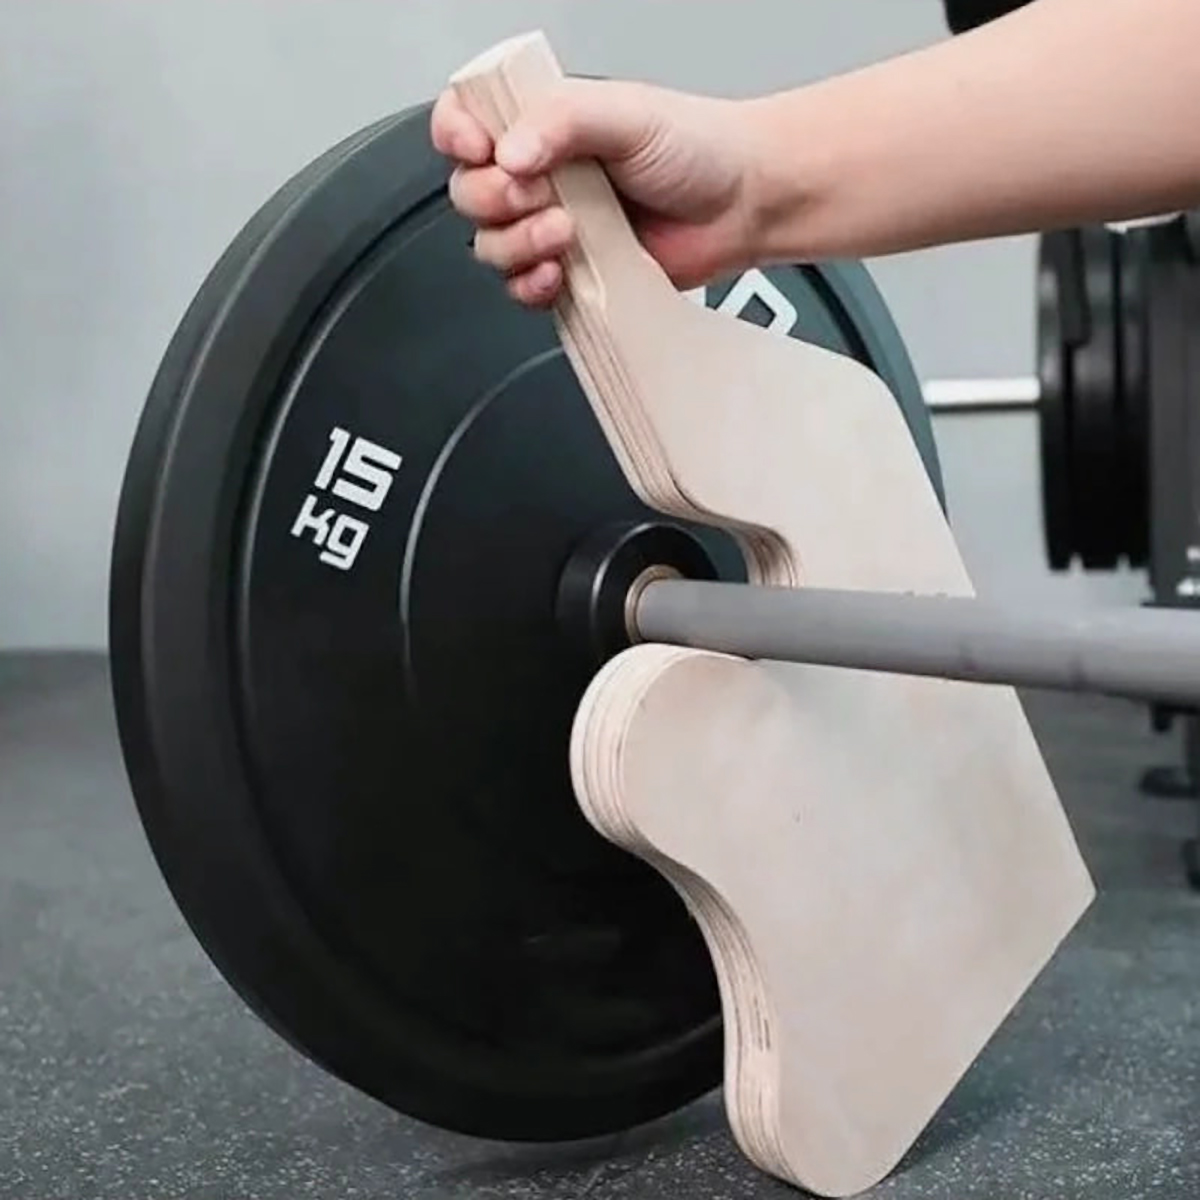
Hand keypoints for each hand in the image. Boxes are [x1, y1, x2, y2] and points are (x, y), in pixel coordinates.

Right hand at [431, 77, 762, 306]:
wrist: (743, 206)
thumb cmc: (697, 149)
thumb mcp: (626, 112)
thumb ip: (561, 119)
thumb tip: (509, 152)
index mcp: (540, 123)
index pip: (463, 120)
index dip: (456, 135)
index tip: (478, 146)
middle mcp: (539, 174)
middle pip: (468, 193)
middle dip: (495, 199)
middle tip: (543, 192)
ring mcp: (551, 227)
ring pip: (490, 246)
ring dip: (519, 245)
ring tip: (568, 232)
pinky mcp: (571, 275)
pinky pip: (522, 290)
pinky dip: (531, 286)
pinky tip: (559, 274)